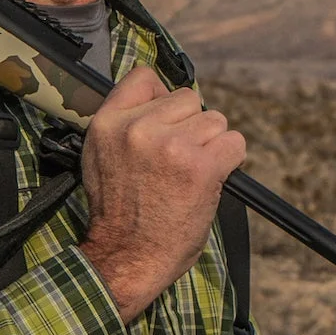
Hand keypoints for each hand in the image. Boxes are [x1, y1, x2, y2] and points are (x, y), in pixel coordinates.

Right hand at [77, 68, 245, 322]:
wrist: (128, 257)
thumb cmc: (119, 212)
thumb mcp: (100, 157)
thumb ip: (125, 123)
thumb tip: (160, 98)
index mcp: (108, 123)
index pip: (145, 77)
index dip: (163, 98)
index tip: (166, 122)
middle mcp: (138, 128)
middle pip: (188, 99)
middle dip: (190, 127)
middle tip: (176, 161)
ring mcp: (170, 145)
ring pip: (215, 120)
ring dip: (211, 145)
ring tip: (191, 174)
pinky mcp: (200, 166)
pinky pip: (235, 143)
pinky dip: (230, 161)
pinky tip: (210, 179)